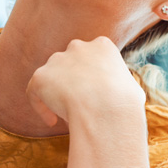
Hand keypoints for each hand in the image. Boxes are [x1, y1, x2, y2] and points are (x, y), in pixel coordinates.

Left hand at [27, 36, 144, 126]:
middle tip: (75, 104)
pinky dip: (41, 107)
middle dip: (70, 81)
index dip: (90, 77)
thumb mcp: (132, 89)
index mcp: (102, 46)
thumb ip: (121, 86)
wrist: (106, 109)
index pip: (91, 58)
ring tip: (65, 115)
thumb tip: (124, 95)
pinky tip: (52, 121)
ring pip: (51, 77)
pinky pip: (35, 92)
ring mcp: (57, 60)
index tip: (92, 95)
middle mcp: (78, 47)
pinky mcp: (41, 77)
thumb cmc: (124, 104)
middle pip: (69, 63)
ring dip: (55, 94)